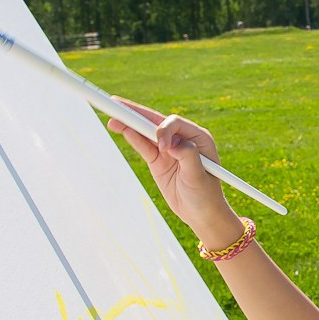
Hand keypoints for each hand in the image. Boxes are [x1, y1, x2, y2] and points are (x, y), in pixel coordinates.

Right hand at [108, 100, 235, 239]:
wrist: (201, 214)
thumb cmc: (206, 195)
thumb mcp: (199, 176)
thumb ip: (187, 155)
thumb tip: (171, 142)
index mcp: (198, 137)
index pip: (175, 124)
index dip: (164, 130)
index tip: (162, 147)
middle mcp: (182, 139)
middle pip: (156, 122)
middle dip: (138, 113)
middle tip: (119, 104)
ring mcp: (168, 149)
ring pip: (146, 132)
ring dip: (130, 123)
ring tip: (113, 116)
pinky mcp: (158, 160)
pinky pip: (143, 146)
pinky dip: (132, 137)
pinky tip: (120, 128)